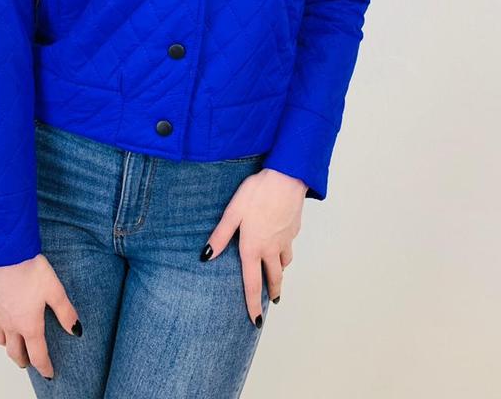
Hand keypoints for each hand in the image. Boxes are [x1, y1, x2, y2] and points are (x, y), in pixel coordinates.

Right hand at [0, 253, 82, 380]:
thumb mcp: (55, 291)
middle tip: (29, 363)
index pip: (37, 354)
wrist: (6, 254)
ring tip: (14, 344)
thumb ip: (65, 313)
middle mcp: (10, 324)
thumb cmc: (31, 270)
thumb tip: (76, 330)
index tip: (49, 373)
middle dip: (24, 360)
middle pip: (15, 352)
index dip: (44, 366)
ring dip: (8, 345)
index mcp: (29, 325)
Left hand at [200, 167, 305, 325]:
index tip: (254, 321)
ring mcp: (286, 239)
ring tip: (275, 273)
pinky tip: (280, 242)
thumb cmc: (257, 193)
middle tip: (271, 301)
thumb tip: (206, 256)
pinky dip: (285, 251)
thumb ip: (220, 235)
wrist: (287, 178)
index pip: (253, 283)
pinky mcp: (294, 229)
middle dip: (272, 291)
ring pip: (284, 263)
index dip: (253, 304)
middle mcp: (271, 248)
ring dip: (280, 271)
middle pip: (274, 278)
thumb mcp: (233, 211)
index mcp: (254, 247)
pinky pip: (289, 245)